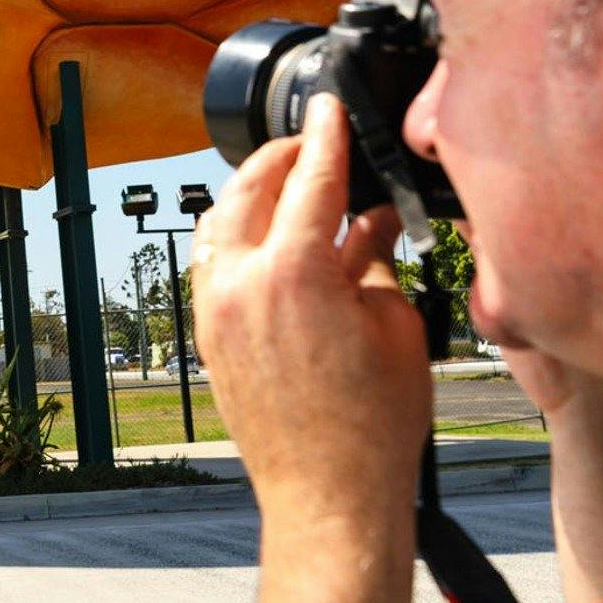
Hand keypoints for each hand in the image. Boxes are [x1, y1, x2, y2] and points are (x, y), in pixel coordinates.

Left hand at [191, 93, 429, 524]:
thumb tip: (373, 218)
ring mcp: (215, 308)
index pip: (312, 176)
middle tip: (317, 141)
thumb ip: (375, 258)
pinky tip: (274, 238)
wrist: (328, 497)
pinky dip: (240, 235)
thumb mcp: (395, 325)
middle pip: (252, 186)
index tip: (331, 104)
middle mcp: (240, 281)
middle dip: (285, 155)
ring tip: (296, 184)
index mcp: (293, 272)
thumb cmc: (373, 426)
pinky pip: (214, 260)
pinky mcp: (207, 333)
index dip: (328, 133)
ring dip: (256, 192)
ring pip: (222, 220)